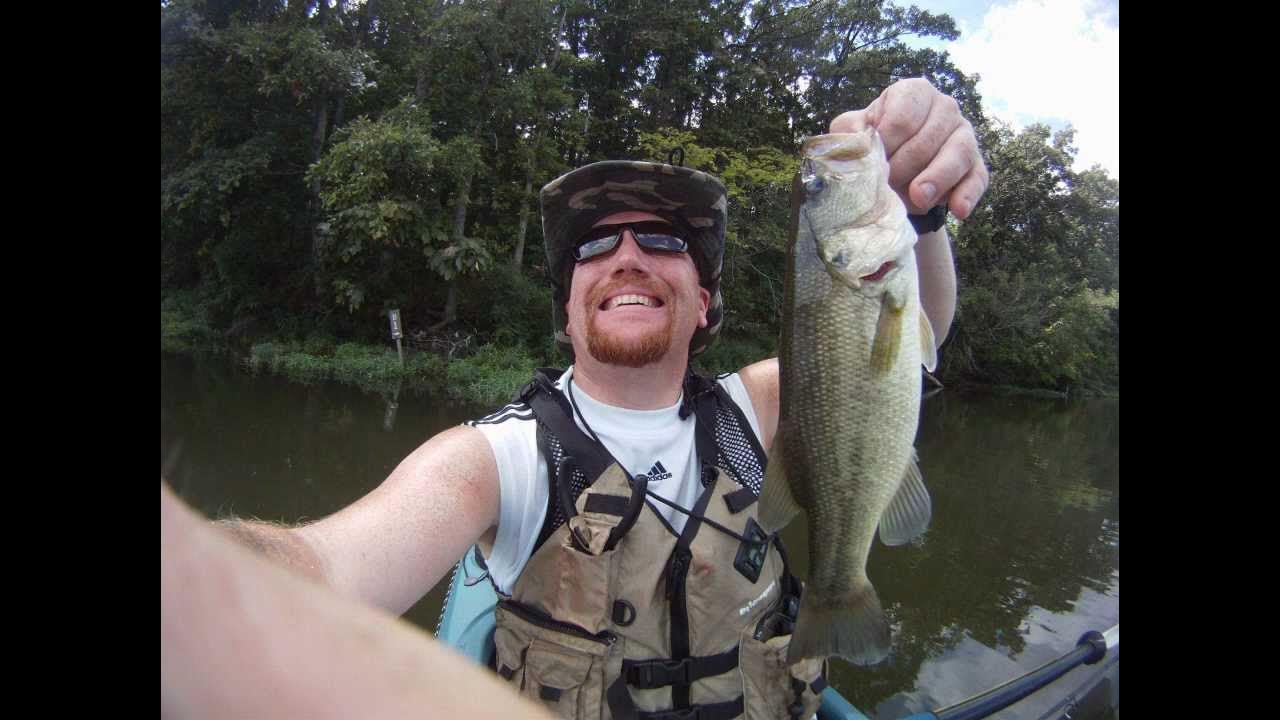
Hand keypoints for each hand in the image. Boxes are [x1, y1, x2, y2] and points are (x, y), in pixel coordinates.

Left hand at [830, 78, 987, 218]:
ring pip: (958, 153)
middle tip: (886, 187)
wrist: (896, 164)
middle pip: (927, 139)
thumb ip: (850, 130)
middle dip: (904, 168)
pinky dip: (968, 194)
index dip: (886, 144)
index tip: (873, 164)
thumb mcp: (854, 130)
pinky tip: (958, 211)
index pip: (903, 117)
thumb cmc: (875, 141)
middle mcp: (944, 107)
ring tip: (919, 199)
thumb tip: (856, 138)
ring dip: (937, 179)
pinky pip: (978, 178)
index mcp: (914, 92)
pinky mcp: (976, 163)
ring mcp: (965, 134)